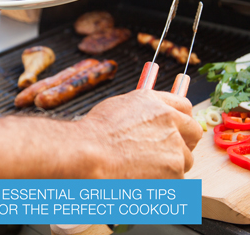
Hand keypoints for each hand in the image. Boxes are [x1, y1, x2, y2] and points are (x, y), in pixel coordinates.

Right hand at [81, 89, 202, 178]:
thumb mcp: (120, 107)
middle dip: (185, 141)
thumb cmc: (97, 132)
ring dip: (172, 163)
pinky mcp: (174, 168)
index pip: (184, 106)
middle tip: (172, 150)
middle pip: (193, 131)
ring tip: (148, 167)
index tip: (181, 126)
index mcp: (156, 103)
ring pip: (186, 158)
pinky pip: (177, 177)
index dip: (183, 118)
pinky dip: (164, 180)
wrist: (90, 153)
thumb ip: (143, 109)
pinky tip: (145, 176)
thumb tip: (152, 115)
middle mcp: (169, 120)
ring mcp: (174, 144)